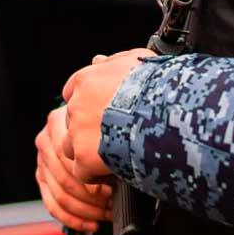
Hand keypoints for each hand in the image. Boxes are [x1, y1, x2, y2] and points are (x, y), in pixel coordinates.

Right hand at [35, 106, 112, 231]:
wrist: (89, 116)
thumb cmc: (100, 122)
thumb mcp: (102, 124)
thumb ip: (103, 143)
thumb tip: (118, 171)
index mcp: (57, 123)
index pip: (71, 160)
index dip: (93, 179)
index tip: (113, 189)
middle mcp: (45, 141)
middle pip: (66, 180)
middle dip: (92, 197)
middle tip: (112, 203)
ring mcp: (42, 160)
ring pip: (60, 195)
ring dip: (87, 210)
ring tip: (107, 213)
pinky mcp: (41, 176)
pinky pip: (53, 205)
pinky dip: (74, 219)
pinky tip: (92, 224)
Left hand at [62, 49, 156, 182]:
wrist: (162, 112)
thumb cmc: (154, 85)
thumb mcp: (136, 60)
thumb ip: (114, 62)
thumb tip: (99, 61)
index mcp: (85, 81)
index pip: (73, 93)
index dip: (87, 103)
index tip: (100, 110)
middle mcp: (76, 106)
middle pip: (72, 120)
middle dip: (88, 128)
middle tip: (111, 133)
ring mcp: (78, 133)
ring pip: (70, 146)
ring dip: (87, 151)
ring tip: (110, 154)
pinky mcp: (85, 158)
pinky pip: (81, 171)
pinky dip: (94, 174)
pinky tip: (112, 171)